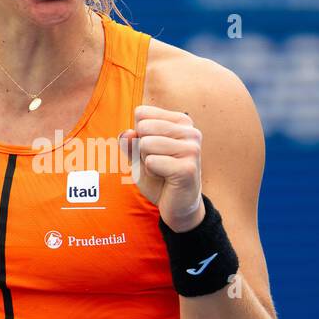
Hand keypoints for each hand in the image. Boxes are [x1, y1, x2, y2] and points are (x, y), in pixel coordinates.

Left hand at [119, 105, 205, 231]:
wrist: (177, 205)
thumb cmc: (159, 175)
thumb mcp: (138, 155)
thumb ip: (129, 142)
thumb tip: (127, 133)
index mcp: (181, 121)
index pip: (142, 113)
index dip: (139, 134)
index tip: (155, 150)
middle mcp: (190, 131)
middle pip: (143, 127)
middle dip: (142, 149)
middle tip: (159, 163)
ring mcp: (192, 148)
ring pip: (146, 144)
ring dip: (147, 162)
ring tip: (163, 171)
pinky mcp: (187, 167)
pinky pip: (151, 162)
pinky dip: (152, 173)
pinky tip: (167, 179)